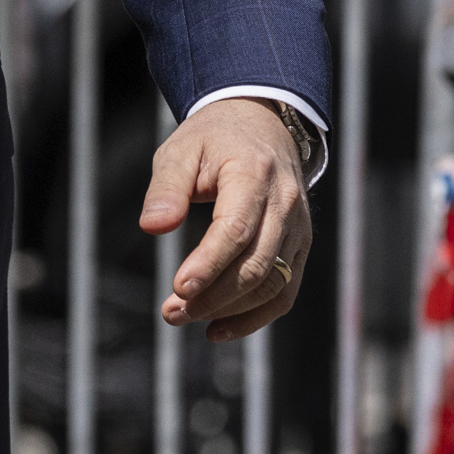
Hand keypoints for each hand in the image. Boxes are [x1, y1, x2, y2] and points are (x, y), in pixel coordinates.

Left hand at [139, 97, 311, 342]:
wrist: (260, 124)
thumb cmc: (213, 139)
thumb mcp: (179, 149)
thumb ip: (165, 188)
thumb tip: (152, 227)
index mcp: (254, 175)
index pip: (236, 230)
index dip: (208, 264)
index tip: (178, 288)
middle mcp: (284, 204)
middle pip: (256, 265)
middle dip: (213, 296)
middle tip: (171, 312)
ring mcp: (298, 227)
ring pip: (274, 284)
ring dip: (230, 311)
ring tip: (185, 317)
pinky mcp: (300, 245)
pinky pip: (286, 291)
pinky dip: (256, 317)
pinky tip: (219, 329)